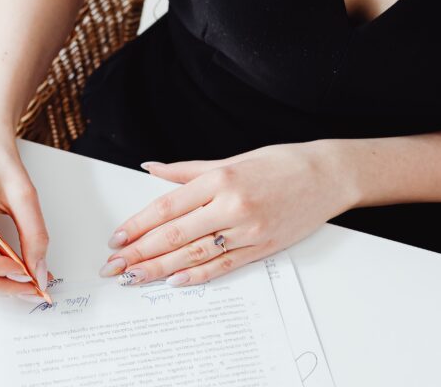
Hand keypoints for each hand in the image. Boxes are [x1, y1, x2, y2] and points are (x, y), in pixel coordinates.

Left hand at [98, 143, 357, 285]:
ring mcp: (247, 230)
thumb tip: (150, 168)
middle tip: (113, 267)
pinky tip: (174, 281)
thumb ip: (186, 169)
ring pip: (194, 254)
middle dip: (139, 253)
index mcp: (219, 179)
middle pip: (174, 235)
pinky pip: (223, 266)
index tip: (116, 238)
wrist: (327, 176)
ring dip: (160, 269)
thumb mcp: (231, 159)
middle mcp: (231, 205)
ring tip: (134, 278)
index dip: (137, 225)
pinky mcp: (262, 247)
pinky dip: (197, 275)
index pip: (167, 207)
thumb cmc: (280, 163)